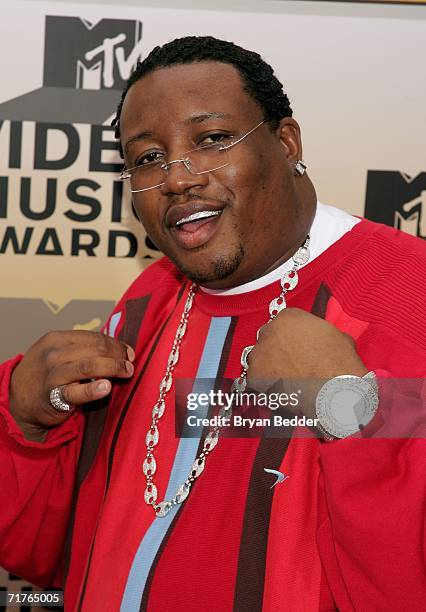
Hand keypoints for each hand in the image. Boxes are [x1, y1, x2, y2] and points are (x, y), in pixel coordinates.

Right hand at [9, 330, 134, 441]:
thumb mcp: (56, 354)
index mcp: (57, 339)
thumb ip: (81, 349)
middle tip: (130, 364)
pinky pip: (76, 392)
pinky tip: (106, 387)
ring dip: (113, 367)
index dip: (115, 344)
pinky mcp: (53, 396)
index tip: (128, 352)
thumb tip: (116, 348)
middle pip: (95, 348)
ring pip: (90, 365)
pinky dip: (93, 390)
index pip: (93, 337)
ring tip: (126, 372)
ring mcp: (53, 374)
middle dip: (117, 355)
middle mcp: (54, 353)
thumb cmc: (44, 375)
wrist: (17, 400)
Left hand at [246, 308, 367, 418]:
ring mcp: (258, 354)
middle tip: (294, 361)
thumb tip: (324, 339)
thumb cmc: (339, 365)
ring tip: (289, 378)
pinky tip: (282, 388)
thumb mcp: (338, 338)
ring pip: (261, 357)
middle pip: (270, 337)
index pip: (286, 320)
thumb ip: (323, 333)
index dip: (294, 334)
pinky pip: (258, 378)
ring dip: (271, 365)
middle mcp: (269, 331)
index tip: (299, 344)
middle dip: (279, 348)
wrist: (332, 393)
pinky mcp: (253, 377)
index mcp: (289, 317)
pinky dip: (267, 383)